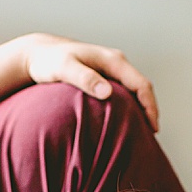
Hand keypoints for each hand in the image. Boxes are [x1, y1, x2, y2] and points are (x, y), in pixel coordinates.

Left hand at [21, 34, 158, 130]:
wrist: (39, 55)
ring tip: (141, 133)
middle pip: (142, 88)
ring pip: (134, 91)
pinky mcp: (103, 77)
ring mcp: (110, 70)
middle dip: (149, 111)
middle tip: (151, 137)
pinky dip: (129, 108)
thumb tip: (107, 93)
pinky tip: (124, 123)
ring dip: (140, 110)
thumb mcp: (64, 68)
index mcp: (112, 60)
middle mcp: (115, 63)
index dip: (150, 106)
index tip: (152, 128)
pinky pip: (123, 93)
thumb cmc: (49, 62)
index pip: (141, 84)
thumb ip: (85, 79)